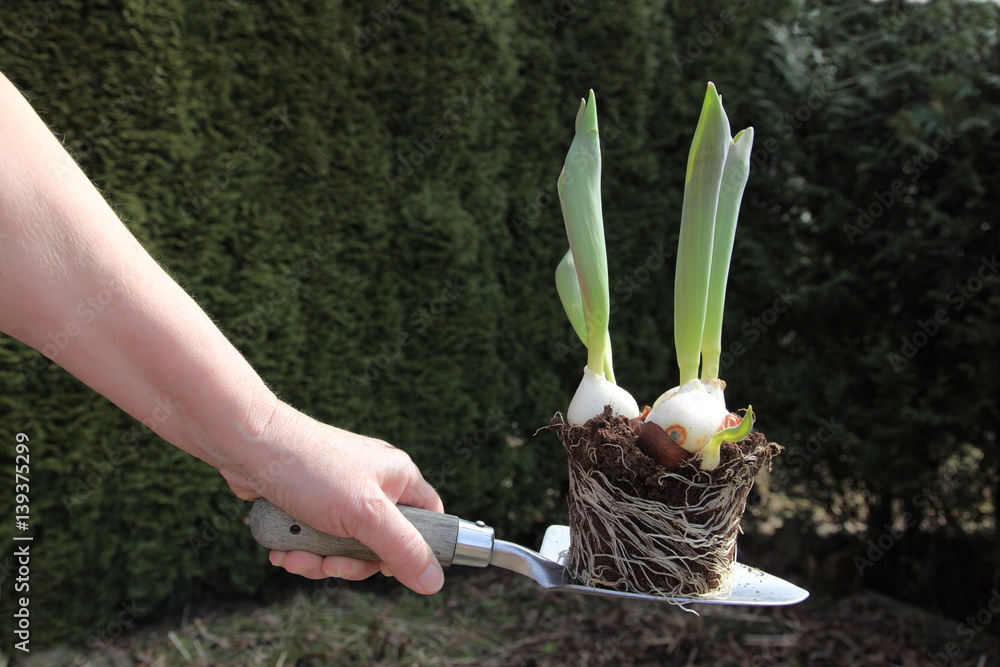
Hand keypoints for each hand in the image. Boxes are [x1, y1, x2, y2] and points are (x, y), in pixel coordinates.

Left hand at [221, 401, 445, 594]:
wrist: (247, 445)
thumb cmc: (310, 469)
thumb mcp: (365, 515)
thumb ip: (403, 549)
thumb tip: (435, 583)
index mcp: (398, 477)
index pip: (429, 519)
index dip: (416, 550)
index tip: (387, 566)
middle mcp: (373, 484)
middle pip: (381, 544)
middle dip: (350, 563)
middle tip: (330, 565)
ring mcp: (340, 494)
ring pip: (344, 547)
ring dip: (318, 560)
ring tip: (293, 556)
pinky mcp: (310, 503)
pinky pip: (316, 540)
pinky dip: (300, 549)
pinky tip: (281, 549)